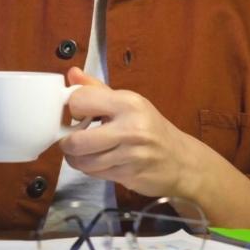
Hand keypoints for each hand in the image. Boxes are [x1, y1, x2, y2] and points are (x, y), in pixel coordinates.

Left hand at [59, 67, 198, 199]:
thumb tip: (72, 73)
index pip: (81, 100)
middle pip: (77, 140)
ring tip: (82, 152)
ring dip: (76, 159)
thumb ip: (97, 89)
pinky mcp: (129, 176)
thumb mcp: (129, 102)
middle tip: (71, 140)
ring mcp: (130, 155)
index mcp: (128, 103)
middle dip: (67, 142)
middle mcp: (130, 128)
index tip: (78, 114)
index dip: (73, 108)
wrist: (181, 160)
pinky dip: (89, 169)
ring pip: (83, 161)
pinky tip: (97, 162)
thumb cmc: (151, 128)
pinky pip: (94, 174)